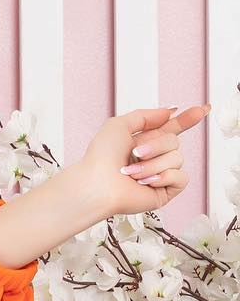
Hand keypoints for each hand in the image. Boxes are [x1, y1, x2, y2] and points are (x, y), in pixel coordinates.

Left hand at [77, 103, 209, 219]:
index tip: (203, 109)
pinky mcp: (165, 191)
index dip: (187, 119)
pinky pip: (181, 177)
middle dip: (156, 145)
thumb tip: (170, 112)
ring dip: (153, 164)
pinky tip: (145, 183)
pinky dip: (163, 177)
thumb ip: (145, 115)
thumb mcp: (119, 125)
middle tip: (135, 153)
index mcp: (144, 142)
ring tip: (131, 173)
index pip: (171, 129)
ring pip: (178, 158)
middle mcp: (154, 158)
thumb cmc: (101, 157)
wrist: (97, 184)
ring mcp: (160, 175)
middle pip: (175, 141)